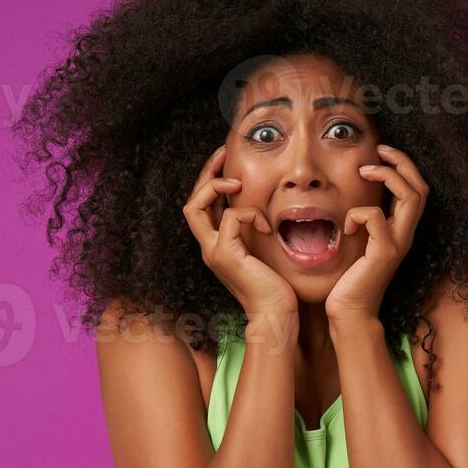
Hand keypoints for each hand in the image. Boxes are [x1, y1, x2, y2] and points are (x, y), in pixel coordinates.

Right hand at [182, 146, 297, 319]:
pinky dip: (248, 213)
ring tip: (239, 182)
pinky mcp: (226, 255)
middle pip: (191, 201)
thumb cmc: (276, 286)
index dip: (209, 179)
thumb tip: (266, 207)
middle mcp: (208, 247)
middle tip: (224, 153)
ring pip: (195, 206)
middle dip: (205, 172)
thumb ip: (257, 230)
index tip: (226, 160)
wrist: (276, 314)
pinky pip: (229, 217)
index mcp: (216, 245)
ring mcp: (213, 251)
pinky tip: (265, 226)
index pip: (201, 206)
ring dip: (216, 186)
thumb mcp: (264, 251)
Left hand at [325, 144, 429, 323]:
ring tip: (364, 173)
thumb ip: (364, 222)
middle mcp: (406, 235)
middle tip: (378, 151)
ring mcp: (398, 244)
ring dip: (388, 176)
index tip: (381, 152)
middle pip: (421, 187)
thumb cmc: (350, 279)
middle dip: (402, 162)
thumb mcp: (359, 242)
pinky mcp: (384, 253)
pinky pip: (376, 217)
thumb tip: (354, 196)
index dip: (404, 166)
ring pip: (411, 196)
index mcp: (401, 231)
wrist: (350, 312)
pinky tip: (346, 227)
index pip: (417, 189)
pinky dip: (358, 214)